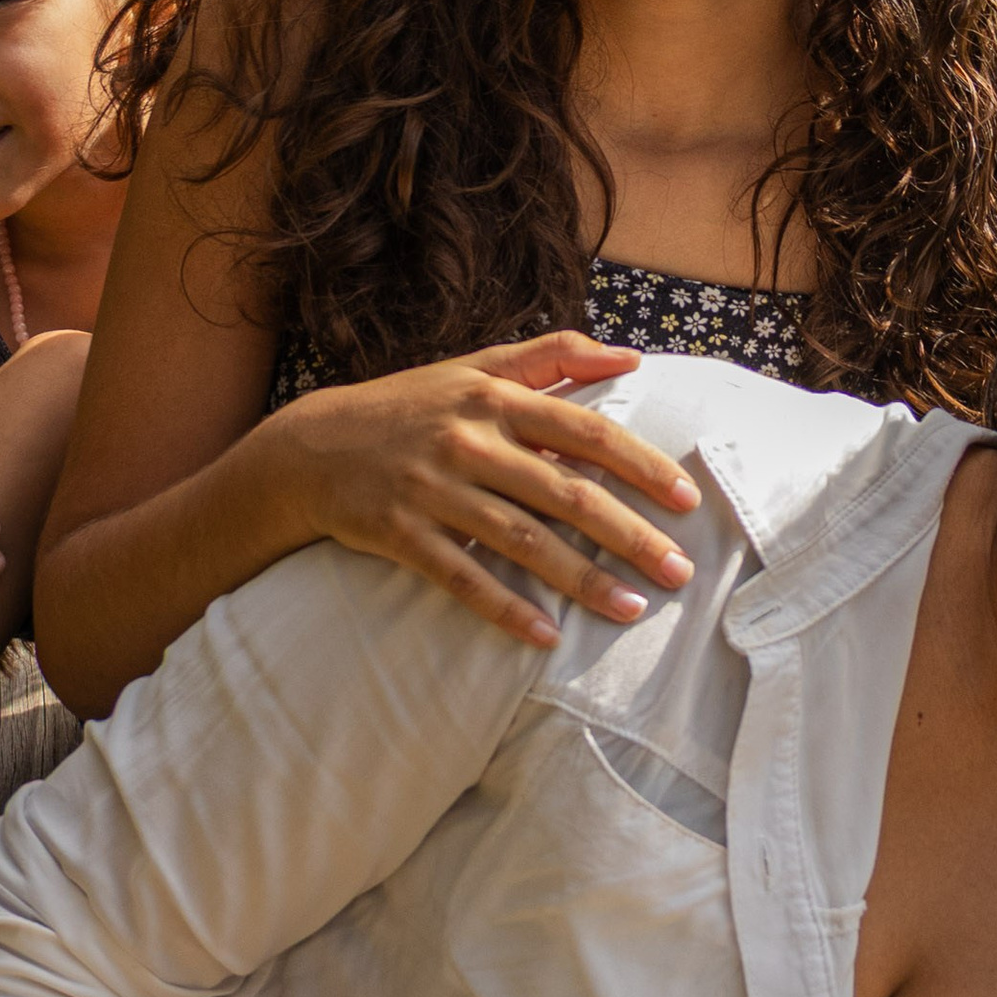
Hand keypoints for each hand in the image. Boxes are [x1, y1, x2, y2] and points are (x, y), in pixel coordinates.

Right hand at [257, 333, 702, 648]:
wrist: (310, 447)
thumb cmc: (410, 407)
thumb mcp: (474, 368)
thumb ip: (552, 358)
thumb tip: (630, 358)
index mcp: (494, 399)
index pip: (585, 432)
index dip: (641, 466)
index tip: (687, 500)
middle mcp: (468, 442)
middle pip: (566, 494)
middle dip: (629, 536)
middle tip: (678, 572)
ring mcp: (433, 490)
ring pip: (522, 542)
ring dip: (582, 581)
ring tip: (631, 610)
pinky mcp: (401, 534)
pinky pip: (462, 578)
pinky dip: (505, 609)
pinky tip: (547, 638)